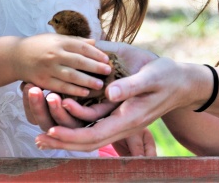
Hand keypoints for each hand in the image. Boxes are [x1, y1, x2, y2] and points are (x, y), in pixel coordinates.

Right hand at [13, 33, 110, 97]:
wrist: (15, 56)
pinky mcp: (42, 81)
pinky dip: (73, 90)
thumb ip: (75, 41)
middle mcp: (54, 54)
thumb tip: (95, 43)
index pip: (82, 47)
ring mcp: (48, 68)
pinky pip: (61, 87)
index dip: (96, 54)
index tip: (107, 59)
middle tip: (108, 71)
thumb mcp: (56, 38)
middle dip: (95, 67)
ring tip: (100, 85)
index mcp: (59, 42)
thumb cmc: (39, 45)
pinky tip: (84, 92)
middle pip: (79, 61)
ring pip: (71, 76)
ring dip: (87, 81)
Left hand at [34, 57, 193, 152]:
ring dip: (66, 134)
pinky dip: (75, 123)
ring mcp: (118, 121)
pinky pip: (93, 124)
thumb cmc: (167, 76)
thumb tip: (109, 93)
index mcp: (128, 118)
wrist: (181, 82)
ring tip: (42, 132)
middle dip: (62, 142)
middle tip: (37, 140)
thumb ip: (130, 85)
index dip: (71, 135)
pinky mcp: (117, 114)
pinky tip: (61, 116)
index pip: (95, 134)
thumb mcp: (152, 76)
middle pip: (87, 142)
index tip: (51, 131)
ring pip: (88, 135)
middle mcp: (121, 123)